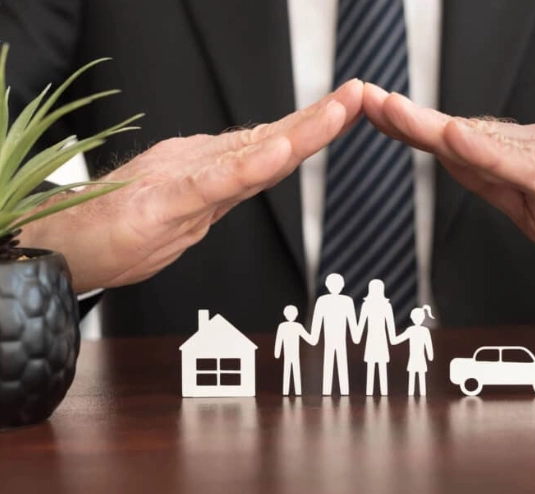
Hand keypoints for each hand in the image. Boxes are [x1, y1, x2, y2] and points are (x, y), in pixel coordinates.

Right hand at [21, 80, 363, 291]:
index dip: (313, 131)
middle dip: (320, 120)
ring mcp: (185, 184)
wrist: (65, 247)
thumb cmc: (117, 229)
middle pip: (273, 143)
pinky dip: (247, 168)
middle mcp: (204, 171)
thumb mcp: (181, 211)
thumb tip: (249, 172)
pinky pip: (212, 185)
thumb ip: (215, 190)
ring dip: (300, 133)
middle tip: (358, 95)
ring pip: (251, 155)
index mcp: (212, 176)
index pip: (273, 151)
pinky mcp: (162, 205)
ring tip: (338, 111)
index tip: (348, 111)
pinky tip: (277, 152)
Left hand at [364, 83, 534, 279]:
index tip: (374, 112)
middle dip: (409, 118)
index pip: (460, 142)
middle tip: (364, 99)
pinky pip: (526, 167)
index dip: (414, 127)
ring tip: (391, 109)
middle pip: (464, 133)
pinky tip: (456, 140)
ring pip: (487, 140)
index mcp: (525, 160)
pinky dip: (487, 153)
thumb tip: (457, 164)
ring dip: (434, 125)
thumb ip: (498, 185)